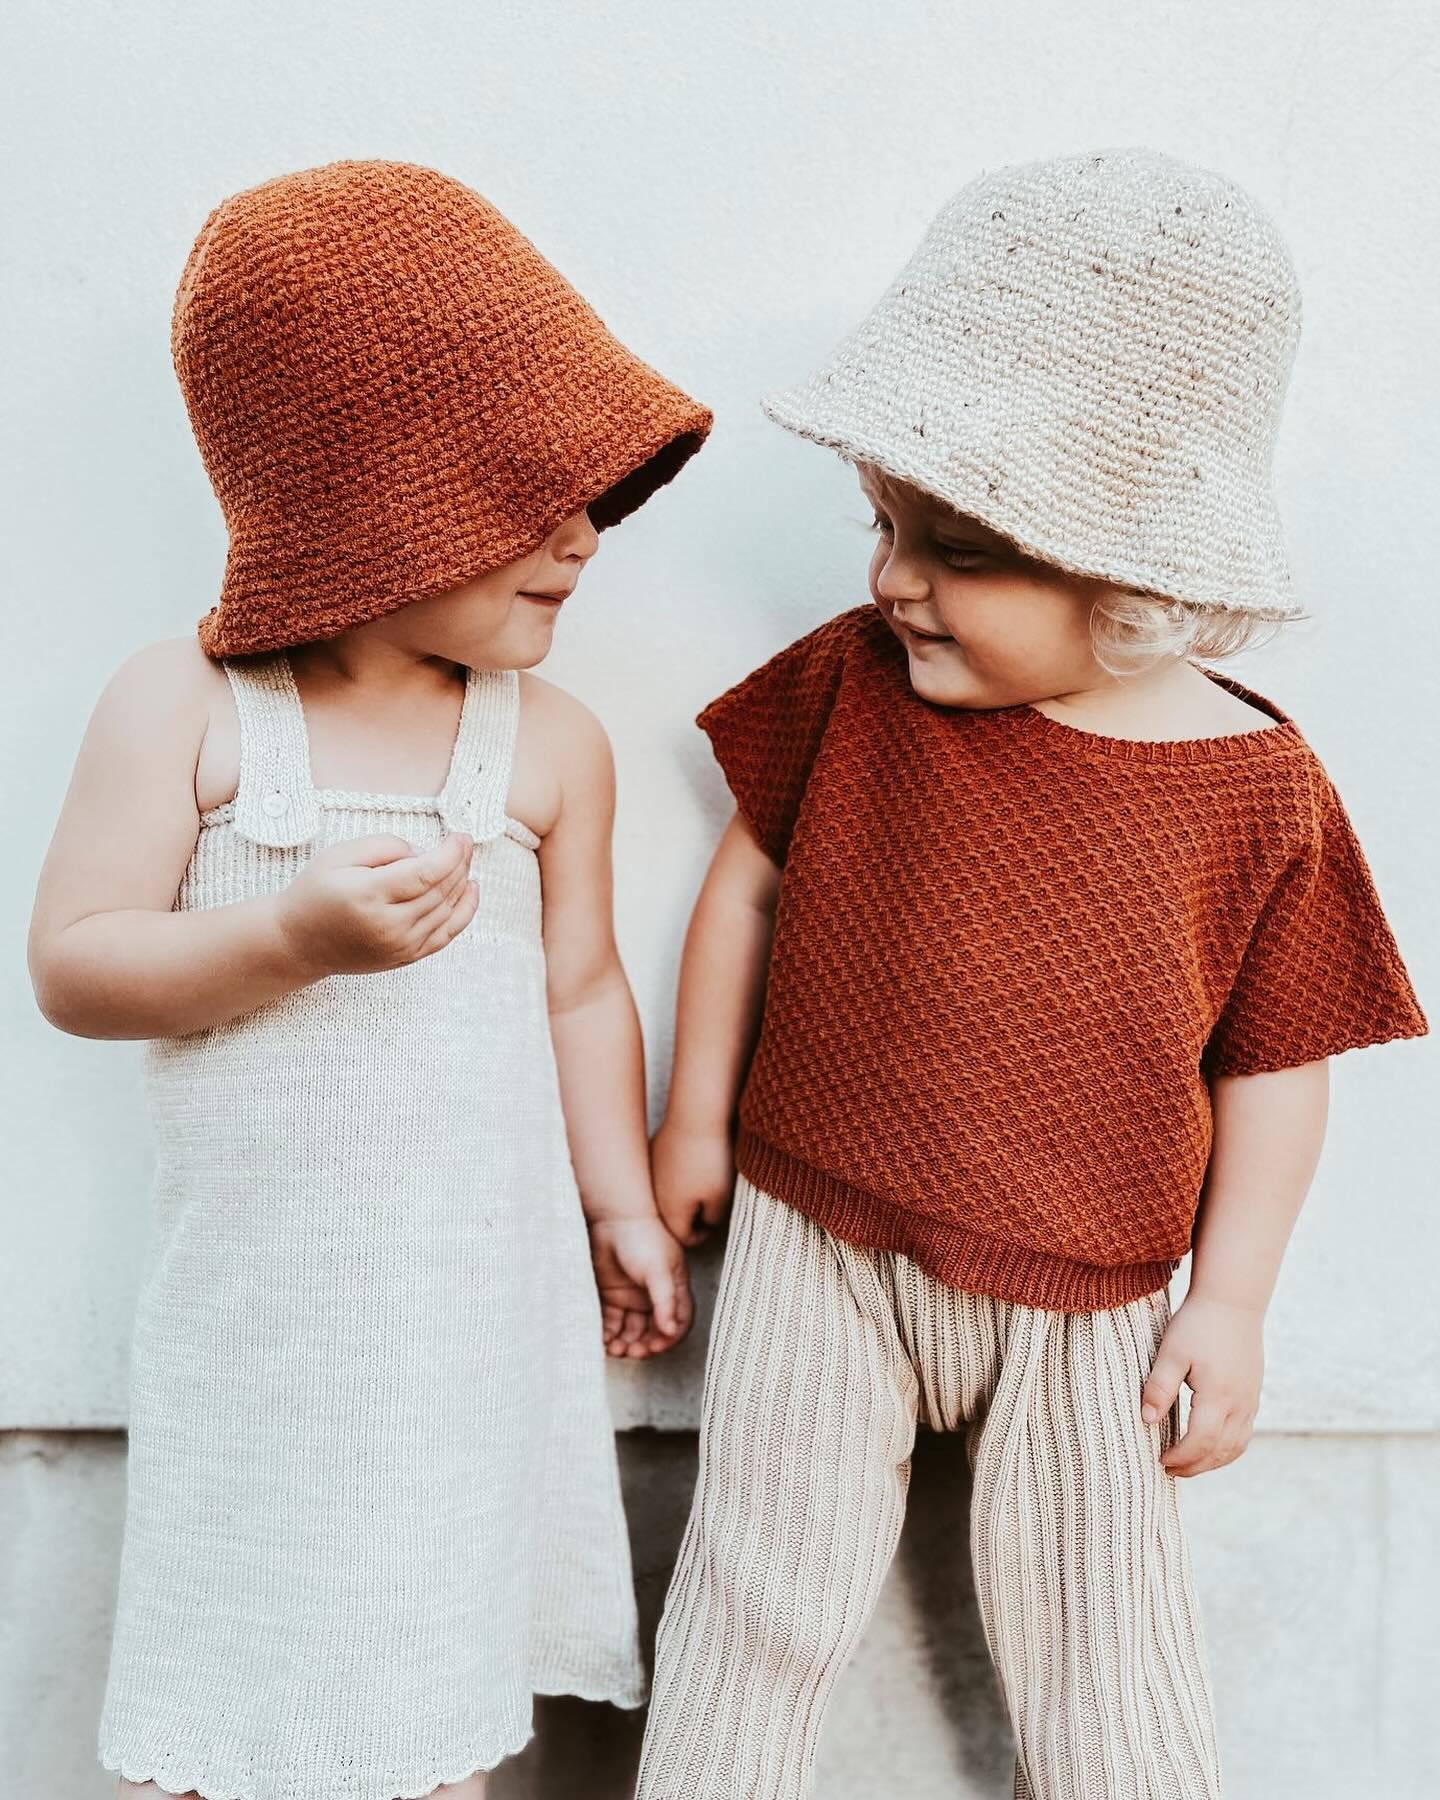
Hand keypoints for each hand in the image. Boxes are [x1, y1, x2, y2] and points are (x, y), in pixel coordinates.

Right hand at [274, 832, 476, 977]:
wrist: (298, 942)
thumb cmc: (315, 892)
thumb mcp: (339, 855)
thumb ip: (383, 846)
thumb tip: (423, 852)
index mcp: (369, 895)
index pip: (426, 873)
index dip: (451, 853)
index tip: (461, 836)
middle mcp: (388, 925)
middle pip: (440, 890)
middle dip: (460, 863)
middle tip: (466, 842)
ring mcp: (399, 946)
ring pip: (447, 911)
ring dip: (463, 882)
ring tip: (465, 860)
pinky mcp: (405, 958)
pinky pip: (446, 935)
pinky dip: (464, 912)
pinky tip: (471, 890)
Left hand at [589, 1217, 693, 1357]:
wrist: (612, 1219)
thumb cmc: (642, 1238)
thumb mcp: (659, 1270)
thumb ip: (666, 1301)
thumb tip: (671, 1330)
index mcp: (673, 1291)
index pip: (676, 1325)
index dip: (666, 1340)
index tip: (652, 1348)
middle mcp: (654, 1298)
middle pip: (652, 1333)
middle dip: (642, 1346)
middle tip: (630, 1351)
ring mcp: (632, 1299)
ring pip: (631, 1332)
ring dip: (624, 1344)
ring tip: (614, 1348)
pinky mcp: (612, 1297)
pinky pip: (611, 1323)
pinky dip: (608, 1334)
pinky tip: (602, 1340)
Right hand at [651, 1117, 734, 1245]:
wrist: (695, 1116)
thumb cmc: (710, 1159)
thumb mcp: (721, 1198)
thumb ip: (712, 1220)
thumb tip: (706, 1223)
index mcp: (669, 1214)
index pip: (686, 1238)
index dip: (706, 1233)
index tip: (719, 1218)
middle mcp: (653, 1198)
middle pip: (674, 1219)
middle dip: (694, 1216)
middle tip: (715, 1202)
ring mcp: (651, 1174)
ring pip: (668, 1196)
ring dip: (686, 1195)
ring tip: (706, 1180)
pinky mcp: (653, 1154)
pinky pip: (665, 1175)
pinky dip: (678, 1175)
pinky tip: (694, 1163)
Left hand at [1140, 1292, 1263, 1476]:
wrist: (1233, 1301)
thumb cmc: (1197, 1324)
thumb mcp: (1171, 1352)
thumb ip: (1159, 1387)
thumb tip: (1147, 1420)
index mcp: (1218, 1396)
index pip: (1201, 1442)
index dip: (1181, 1457)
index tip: (1160, 1460)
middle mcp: (1240, 1404)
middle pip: (1221, 1451)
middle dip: (1195, 1467)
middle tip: (1169, 1470)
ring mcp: (1250, 1400)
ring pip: (1237, 1446)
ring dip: (1213, 1462)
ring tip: (1188, 1465)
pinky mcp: (1253, 1394)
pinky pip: (1245, 1433)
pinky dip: (1228, 1449)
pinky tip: (1210, 1446)